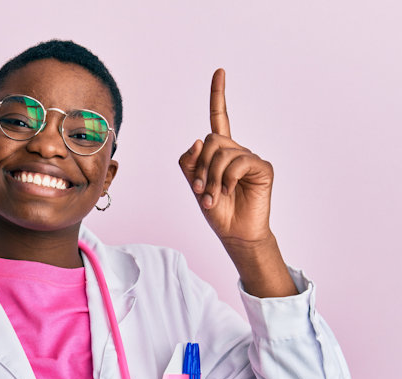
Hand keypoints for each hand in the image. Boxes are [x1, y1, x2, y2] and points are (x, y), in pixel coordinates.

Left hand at [178, 69, 296, 297]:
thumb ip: (190, 162)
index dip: (219, 95)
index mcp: (220, 152)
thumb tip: (197, 140)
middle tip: (202, 190)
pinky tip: (230, 191)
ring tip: (214, 196)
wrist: (234, 232)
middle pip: (212, 140)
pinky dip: (228, 179)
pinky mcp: (262, 167)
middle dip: (202, 167)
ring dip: (213, 177)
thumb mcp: (195, 185)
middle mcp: (236, 150)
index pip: (220, 118)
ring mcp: (250, 158)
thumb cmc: (216, 210)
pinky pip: (239, 162)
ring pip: (222, 152)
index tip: (220, 71)